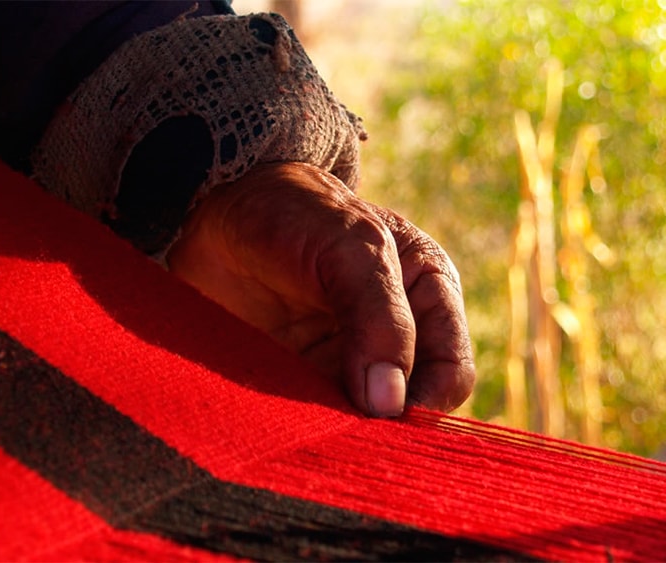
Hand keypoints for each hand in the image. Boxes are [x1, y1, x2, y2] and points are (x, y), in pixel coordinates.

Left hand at [165, 162, 474, 416]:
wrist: (216, 209)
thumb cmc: (295, 212)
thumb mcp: (351, 247)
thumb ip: (380, 317)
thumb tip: (391, 403)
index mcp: (429, 293)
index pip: (450, 371)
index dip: (425, 402)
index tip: (381, 417)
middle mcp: (398, 334)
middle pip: (413, 408)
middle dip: (385, 428)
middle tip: (346, 434)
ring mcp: (349, 363)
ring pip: (366, 426)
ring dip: (345, 435)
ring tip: (314, 434)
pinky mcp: (305, 381)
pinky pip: (320, 424)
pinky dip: (310, 434)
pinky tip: (290, 429)